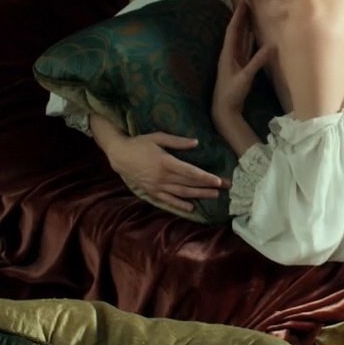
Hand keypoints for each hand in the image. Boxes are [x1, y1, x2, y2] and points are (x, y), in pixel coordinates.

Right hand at [103, 131, 222, 214]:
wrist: (119, 155)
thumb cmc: (140, 143)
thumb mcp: (158, 137)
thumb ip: (177, 141)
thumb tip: (196, 143)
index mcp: (166, 162)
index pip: (190, 172)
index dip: (205, 177)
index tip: (219, 181)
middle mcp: (162, 177)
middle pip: (189, 184)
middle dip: (208, 187)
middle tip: (224, 189)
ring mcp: (157, 186)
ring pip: (181, 193)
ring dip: (198, 195)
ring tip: (213, 196)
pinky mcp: (151, 191)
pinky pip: (168, 200)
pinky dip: (179, 205)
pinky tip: (191, 208)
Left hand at [214, 0, 274, 123]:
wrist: (224, 109)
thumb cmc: (231, 93)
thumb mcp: (245, 77)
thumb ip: (258, 62)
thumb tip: (271, 46)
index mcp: (228, 53)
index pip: (233, 29)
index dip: (238, 15)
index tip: (243, 1)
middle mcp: (230, 53)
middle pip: (237, 30)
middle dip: (242, 15)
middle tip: (250, 0)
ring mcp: (236, 58)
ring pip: (242, 37)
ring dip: (247, 24)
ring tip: (254, 11)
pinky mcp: (241, 65)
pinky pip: (247, 46)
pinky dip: (252, 37)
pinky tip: (257, 32)